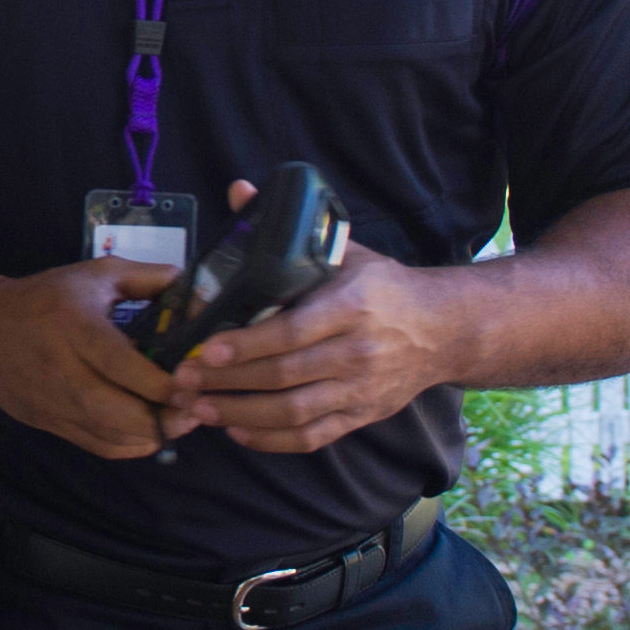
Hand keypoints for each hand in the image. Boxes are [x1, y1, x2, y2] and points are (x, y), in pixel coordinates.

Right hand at [0, 254, 192, 459]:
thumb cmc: (44, 298)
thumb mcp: (93, 275)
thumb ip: (146, 279)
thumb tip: (198, 293)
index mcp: (73, 326)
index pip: (122, 366)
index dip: (164, 384)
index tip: (194, 383)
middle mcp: (60, 369)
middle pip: (118, 412)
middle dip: (165, 418)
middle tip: (195, 409)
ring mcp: (52, 402)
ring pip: (111, 436)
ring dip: (153, 434)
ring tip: (178, 419)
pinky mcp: (48, 423)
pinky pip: (98, 446)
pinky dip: (130, 444)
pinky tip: (148, 430)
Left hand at [166, 181, 458, 452]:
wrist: (445, 329)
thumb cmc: (384, 286)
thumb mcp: (344, 250)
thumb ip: (287, 226)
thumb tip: (238, 189)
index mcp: (350, 307)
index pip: (291, 332)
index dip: (246, 345)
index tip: (205, 347)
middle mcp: (357, 352)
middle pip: (284, 376)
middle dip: (228, 382)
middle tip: (184, 379)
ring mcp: (361, 389)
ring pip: (294, 412)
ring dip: (240, 414)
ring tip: (198, 408)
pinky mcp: (363, 415)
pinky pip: (313, 436)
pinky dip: (272, 440)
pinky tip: (238, 430)